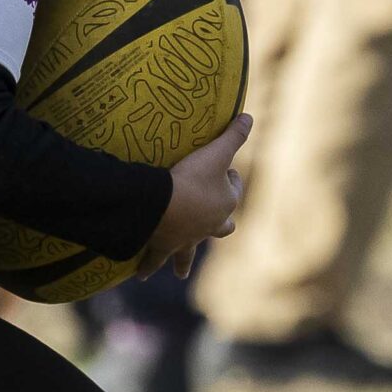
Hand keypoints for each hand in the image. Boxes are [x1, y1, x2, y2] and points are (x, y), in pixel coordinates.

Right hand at [139, 113, 250, 277]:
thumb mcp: (216, 152)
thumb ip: (234, 135)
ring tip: (180, 273)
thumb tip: (250, 116)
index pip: (233, 190)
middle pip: (221, 228)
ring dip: (184, 262)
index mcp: (225, 204)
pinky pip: (156, 258)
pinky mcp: (165, 246)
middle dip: (219, 226)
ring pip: (188, 253)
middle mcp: (210, 226)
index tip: (226, 169)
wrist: (165, 206)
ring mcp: (187, 238)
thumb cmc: (193, 179)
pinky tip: (141, 274)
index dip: (230, 178)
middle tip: (212, 224)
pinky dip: (148, 265)